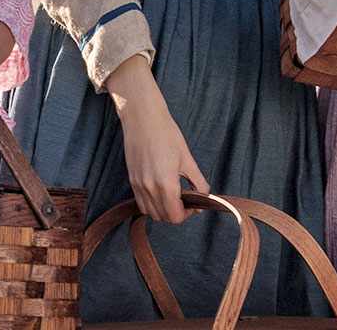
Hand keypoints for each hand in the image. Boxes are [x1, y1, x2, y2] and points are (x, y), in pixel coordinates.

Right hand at [106, 56, 208, 223]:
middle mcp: (149, 188)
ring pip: (151, 212)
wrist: (142, 118)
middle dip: (176, 213)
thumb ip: (198, 181)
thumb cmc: (166, 134)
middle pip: (163, 217)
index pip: (175, 216)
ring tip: (172, 195)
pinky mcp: (131, 179)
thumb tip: (204, 196)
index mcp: (166, 184)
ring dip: (163, 210)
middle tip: (185, 199)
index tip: (193, 203)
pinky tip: (159, 191)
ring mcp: (138, 184)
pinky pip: (141, 202)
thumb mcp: (188, 158)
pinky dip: (151, 204)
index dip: (187, 214)